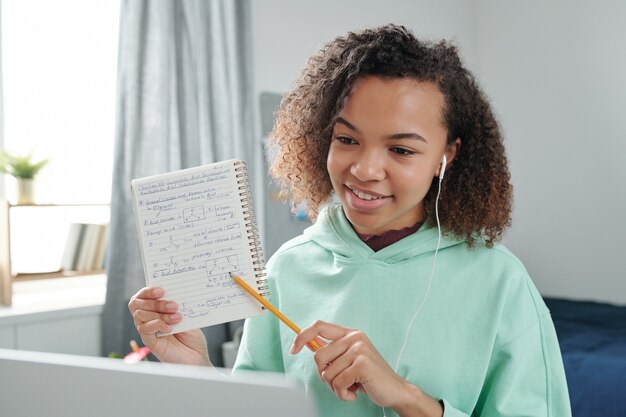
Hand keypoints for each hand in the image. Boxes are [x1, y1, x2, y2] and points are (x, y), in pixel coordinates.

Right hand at [128, 287, 209, 365]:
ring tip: (177, 317)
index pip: (141, 297)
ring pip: (139, 315)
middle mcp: (149, 320)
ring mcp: (148, 331)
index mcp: (156, 311)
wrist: (198, 358)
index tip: (162, 290)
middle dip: (155, 302)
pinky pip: (144, 329)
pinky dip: (157, 324)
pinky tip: (170, 328)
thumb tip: (173, 294)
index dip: (147, 291)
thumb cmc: (193, 338)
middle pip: (136, 304)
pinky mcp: (150, 342)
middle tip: (174, 305)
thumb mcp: (188, 317)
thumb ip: (178, 306)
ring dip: (159, 313)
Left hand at [290, 321, 442, 416]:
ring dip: (336, 387)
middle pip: (318, 356)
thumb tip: (307, 344)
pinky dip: (343, 393)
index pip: (318, 326)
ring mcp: (359, 349)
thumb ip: (332, 351)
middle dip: (324, 374)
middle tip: (340, 380)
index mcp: (350, 333)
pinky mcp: (362, 364)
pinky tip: (355, 391)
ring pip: (327, 373)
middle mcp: (354, 337)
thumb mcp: (349, 359)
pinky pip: (338, 383)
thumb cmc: (369, 376)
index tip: (293, 348)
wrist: (395, 390)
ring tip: (351, 385)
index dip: (302, 336)